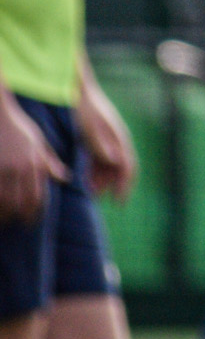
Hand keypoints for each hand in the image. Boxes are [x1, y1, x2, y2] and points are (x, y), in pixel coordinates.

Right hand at [0, 97, 67, 223]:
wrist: (0, 115)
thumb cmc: (21, 129)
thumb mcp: (39, 143)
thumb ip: (50, 163)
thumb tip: (65, 178)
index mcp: (35, 163)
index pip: (37, 196)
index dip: (34, 212)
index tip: (31, 220)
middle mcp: (19, 168)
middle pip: (19, 202)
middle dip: (19, 216)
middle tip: (17, 222)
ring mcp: (3, 169)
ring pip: (3, 200)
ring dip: (4, 212)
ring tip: (4, 218)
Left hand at [77, 73, 136, 201]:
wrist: (79, 91)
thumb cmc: (85, 109)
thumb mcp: (92, 128)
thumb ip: (103, 145)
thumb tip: (117, 161)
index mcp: (119, 139)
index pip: (128, 167)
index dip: (125, 185)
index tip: (118, 201)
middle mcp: (117, 141)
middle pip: (120, 169)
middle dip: (112, 185)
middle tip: (98, 197)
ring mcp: (108, 140)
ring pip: (109, 166)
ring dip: (103, 179)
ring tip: (90, 191)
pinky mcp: (98, 139)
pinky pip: (101, 160)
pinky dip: (96, 171)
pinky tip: (86, 178)